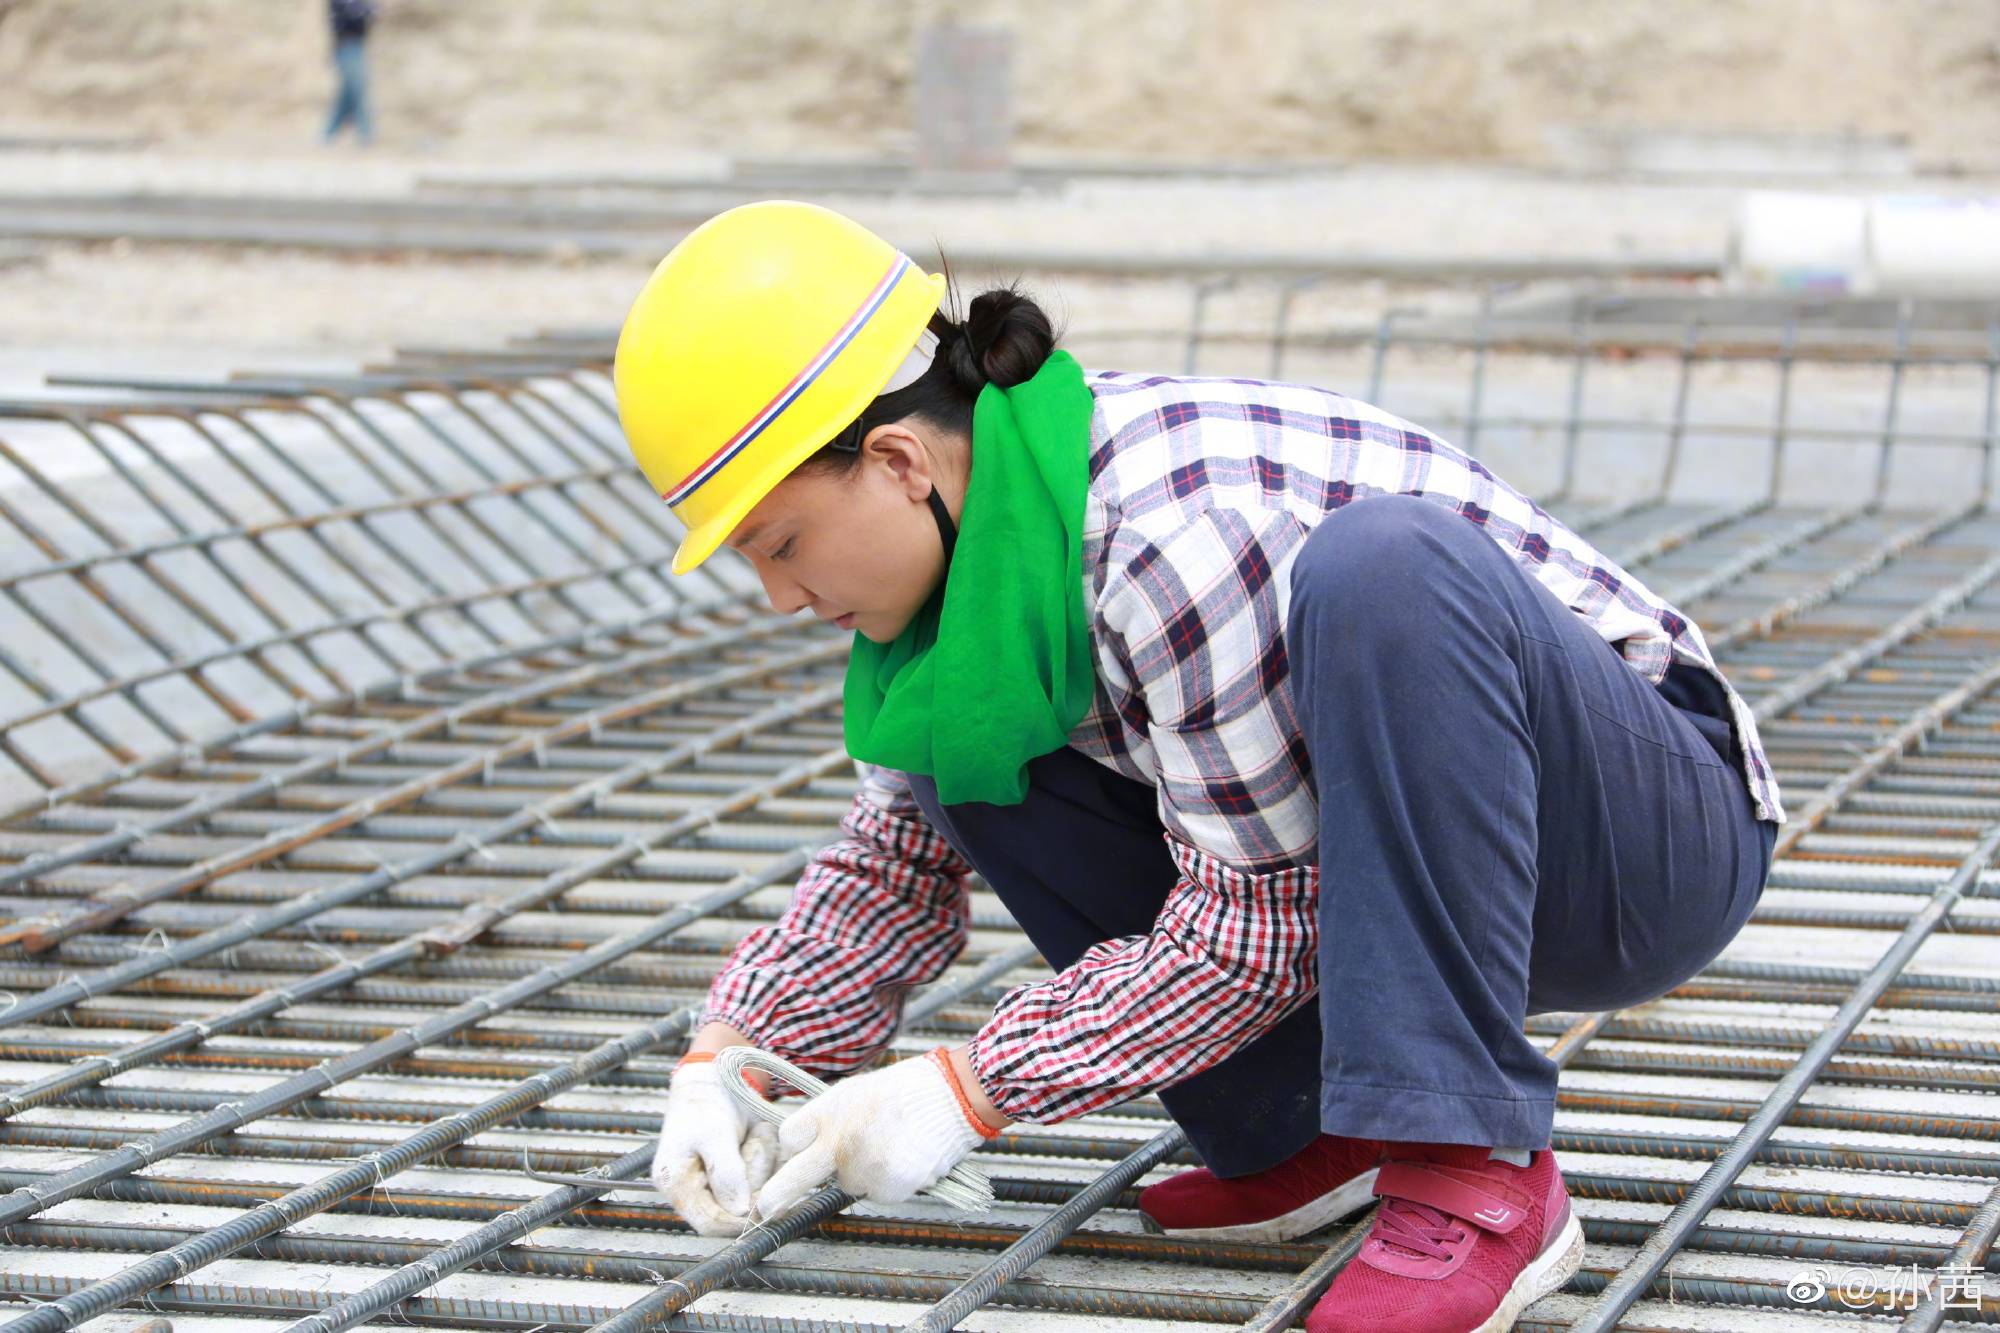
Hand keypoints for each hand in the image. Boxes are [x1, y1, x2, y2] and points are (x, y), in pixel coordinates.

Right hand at [650, 1058, 777, 1235]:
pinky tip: (758, 1135)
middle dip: (754, 1179)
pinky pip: (757, 1177)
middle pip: (733, 1209)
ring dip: (761, 1162)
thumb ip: (726, 1174)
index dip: (739, 1222)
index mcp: (676, 1185)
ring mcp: (711, 1184)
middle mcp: (691, 1191)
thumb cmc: (705, 1104)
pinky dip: (764, 1157)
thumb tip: (740, 1212)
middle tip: (757, 1140)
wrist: (711, 1080)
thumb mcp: (715, 1134)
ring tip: (756, 1132)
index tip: (766, 1206)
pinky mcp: (730, 1175)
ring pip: (749, 1193)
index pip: (709, 1223)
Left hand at [756, 1048, 997, 1216]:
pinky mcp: (887, 1188)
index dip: (796, 1145)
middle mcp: (840, 1142)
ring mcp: (863, 1168)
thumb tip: (809, 1142)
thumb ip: (829, 1118)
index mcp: (829, 1111)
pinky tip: (905, 1157)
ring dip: (863, 1173)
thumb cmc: (905, 1090)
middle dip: (777, 1195)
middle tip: (763, 1210)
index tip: (797, 1151)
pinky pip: (879, 1192)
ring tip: (890, 1145)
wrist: (951, 1097)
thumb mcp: (855, 1091)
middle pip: (797, 1177)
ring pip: (850, 1184)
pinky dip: (889, 1182)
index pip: (790, 1137)